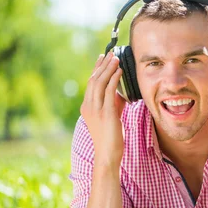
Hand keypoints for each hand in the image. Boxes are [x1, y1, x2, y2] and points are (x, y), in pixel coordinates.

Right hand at [80, 52, 125, 169]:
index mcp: (87, 107)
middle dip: (102, 65)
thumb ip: (113, 103)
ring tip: (116, 58)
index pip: (91, 83)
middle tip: (110, 53)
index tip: (103, 57)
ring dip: (108, 69)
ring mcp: (96, 109)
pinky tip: (119, 71)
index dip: (96, 68)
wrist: (108, 154)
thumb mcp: (111, 116)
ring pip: (100, 83)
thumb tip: (120, 92)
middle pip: (94, 79)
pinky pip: (109, 91)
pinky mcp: (105, 113)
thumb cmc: (111, 137)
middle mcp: (88, 106)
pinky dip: (114, 79)